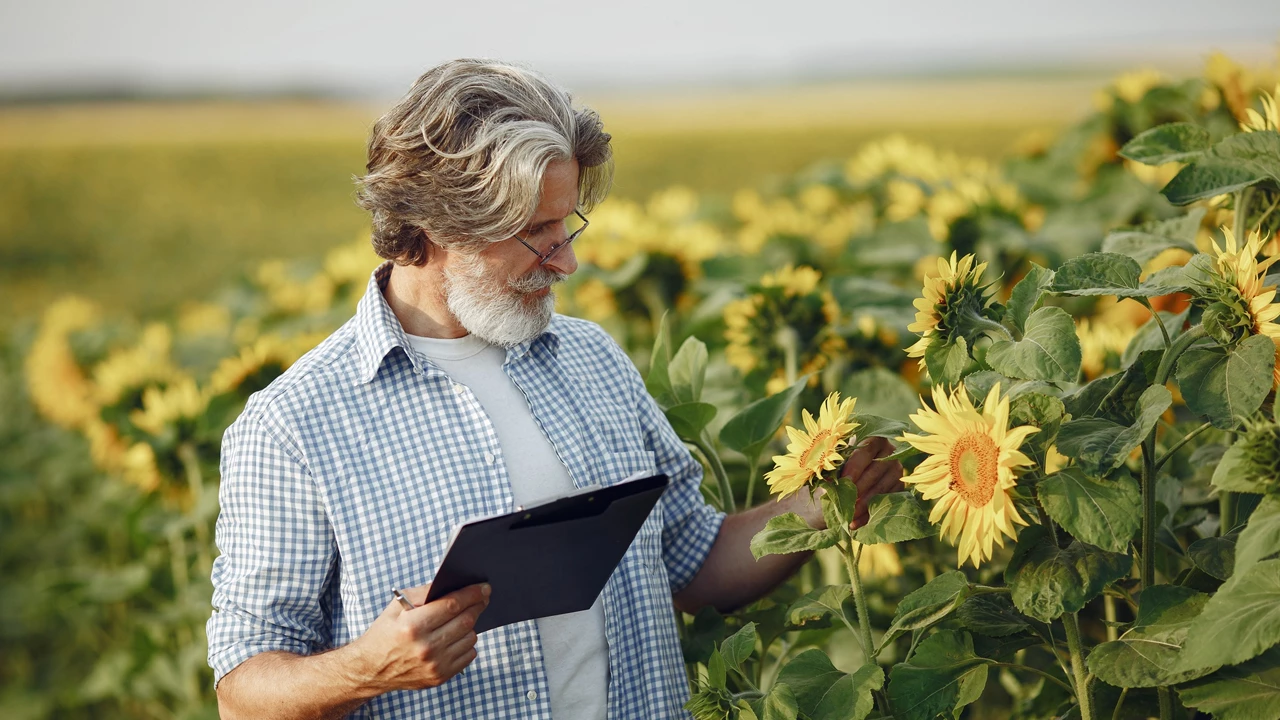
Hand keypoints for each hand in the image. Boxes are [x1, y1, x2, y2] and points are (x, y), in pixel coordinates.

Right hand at [350, 582, 489, 692]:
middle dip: (477, 606)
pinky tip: (455, 638)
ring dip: (470, 625)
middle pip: (465, 621)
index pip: (452, 605)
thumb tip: (453, 584)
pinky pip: (468, 655)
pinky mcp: (440, 677)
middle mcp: (425, 647)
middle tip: (482, 598)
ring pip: (470, 638)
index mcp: (413, 626)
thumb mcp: (396, 606)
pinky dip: (466, 643)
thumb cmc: (384, 633)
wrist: (371, 669)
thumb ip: (424, 593)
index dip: (472, 594)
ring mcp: (434, 665)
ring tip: (461, 619)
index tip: (484, 588)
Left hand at [839, 436, 904, 529]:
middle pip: (874, 472)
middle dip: (858, 490)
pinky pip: (885, 502)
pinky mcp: (900, 488)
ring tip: (848, 516)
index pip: (865, 451)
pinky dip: (869, 514)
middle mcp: (890, 453)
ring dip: (863, 505)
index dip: (854, 467)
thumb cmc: (841, 468)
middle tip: (845, 504)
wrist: (851, 480)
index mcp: (873, 440)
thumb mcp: (836, 465)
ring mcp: (897, 471)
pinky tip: (856, 523)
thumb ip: (834, 468)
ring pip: (881, 489)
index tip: (843, 482)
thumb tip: (829, 481)